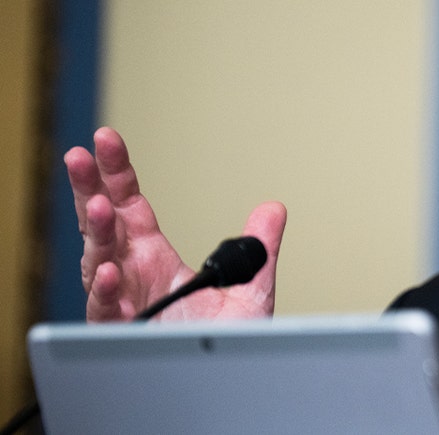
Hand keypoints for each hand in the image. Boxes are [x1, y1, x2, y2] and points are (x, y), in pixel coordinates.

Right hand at [65, 127, 286, 320]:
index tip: (106, 140)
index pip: (130, 204)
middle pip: (103, 224)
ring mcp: (125, 303)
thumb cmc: (228, 338)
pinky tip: (112, 271)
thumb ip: (258, 248)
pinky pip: (107, 312)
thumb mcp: (250, 286)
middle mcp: (133, 274)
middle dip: (90, 189)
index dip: (116, 173)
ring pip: (100, 261)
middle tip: (82, 155)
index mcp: (155, 256)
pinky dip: (108, 292)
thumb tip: (273, 208)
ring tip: (99, 205)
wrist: (228, 383)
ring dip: (98, 234)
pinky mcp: (124, 334)